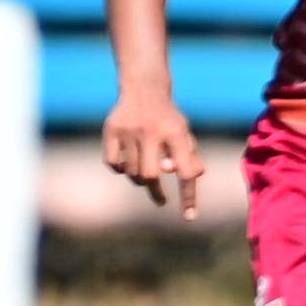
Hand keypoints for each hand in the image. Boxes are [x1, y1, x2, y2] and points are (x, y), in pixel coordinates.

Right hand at [105, 89, 205, 217]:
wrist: (145, 88)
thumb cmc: (168, 119)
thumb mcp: (184, 135)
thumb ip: (189, 157)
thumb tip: (194, 176)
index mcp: (176, 132)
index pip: (186, 170)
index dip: (189, 195)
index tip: (190, 217)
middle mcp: (152, 130)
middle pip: (150, 175)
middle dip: (155, 191)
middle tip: (160, 198)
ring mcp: (129, 129)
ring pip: (131, 172)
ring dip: (139, 179)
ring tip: (145, 171)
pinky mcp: (111, 129)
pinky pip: (113, 164)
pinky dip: (121, 169)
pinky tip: (127, 161)